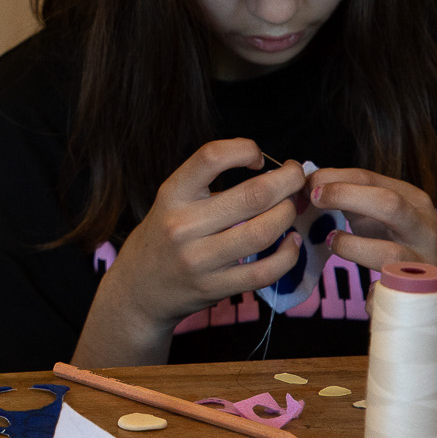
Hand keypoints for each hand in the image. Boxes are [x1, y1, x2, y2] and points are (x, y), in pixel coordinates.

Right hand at [78, 139, 305, 364]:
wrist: (139, 288)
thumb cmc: (164, 236)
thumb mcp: (172, 201)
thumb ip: (209, 184)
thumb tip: (271, 170)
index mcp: (172, 195)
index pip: (212, 157)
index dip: (245, 149)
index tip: (257, 158)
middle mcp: (182, 225)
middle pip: (253, 195)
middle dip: (288, 181)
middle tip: (296, 177)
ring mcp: (199, 260)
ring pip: (264, 232)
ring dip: (289, 215)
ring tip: (291, 208)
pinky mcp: (215, 288)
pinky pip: (265, 271)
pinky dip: (288, 255)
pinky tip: (292, 243)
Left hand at [310, 167, 436, 345]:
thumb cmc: (407, 242)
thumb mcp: (386, 215)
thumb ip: (354, 201)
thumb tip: (310, 188)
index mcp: (411, 201)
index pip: (370, 178)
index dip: (334, 178)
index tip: (306, 183)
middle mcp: (421, 227)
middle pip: (388, 205)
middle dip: (346, 197)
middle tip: (314, 199)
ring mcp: (423, 262)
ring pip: (391, 253)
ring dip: (353, 248)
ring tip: (333, 242)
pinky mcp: (420, 294)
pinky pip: (391, 296)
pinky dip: (374, 297)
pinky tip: (365, 295)